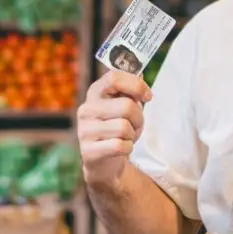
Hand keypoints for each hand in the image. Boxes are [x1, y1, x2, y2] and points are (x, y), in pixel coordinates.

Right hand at [77, 70, 151, 185]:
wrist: (104, 162)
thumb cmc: (117, 128)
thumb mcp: (124, 105)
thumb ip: (131, 89)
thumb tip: (141, 72)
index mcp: (95, 92)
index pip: (114, 77)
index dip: (136, 85)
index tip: (148, 96)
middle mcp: (86, 109)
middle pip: (126, 106)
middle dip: (139, 118)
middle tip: (136, 125)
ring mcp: (85, 130)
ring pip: (124, 127)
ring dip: (133, 135)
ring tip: (127, 137)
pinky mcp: (88, 151)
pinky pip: (120, 146)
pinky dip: (127, 148)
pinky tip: (121, 148)